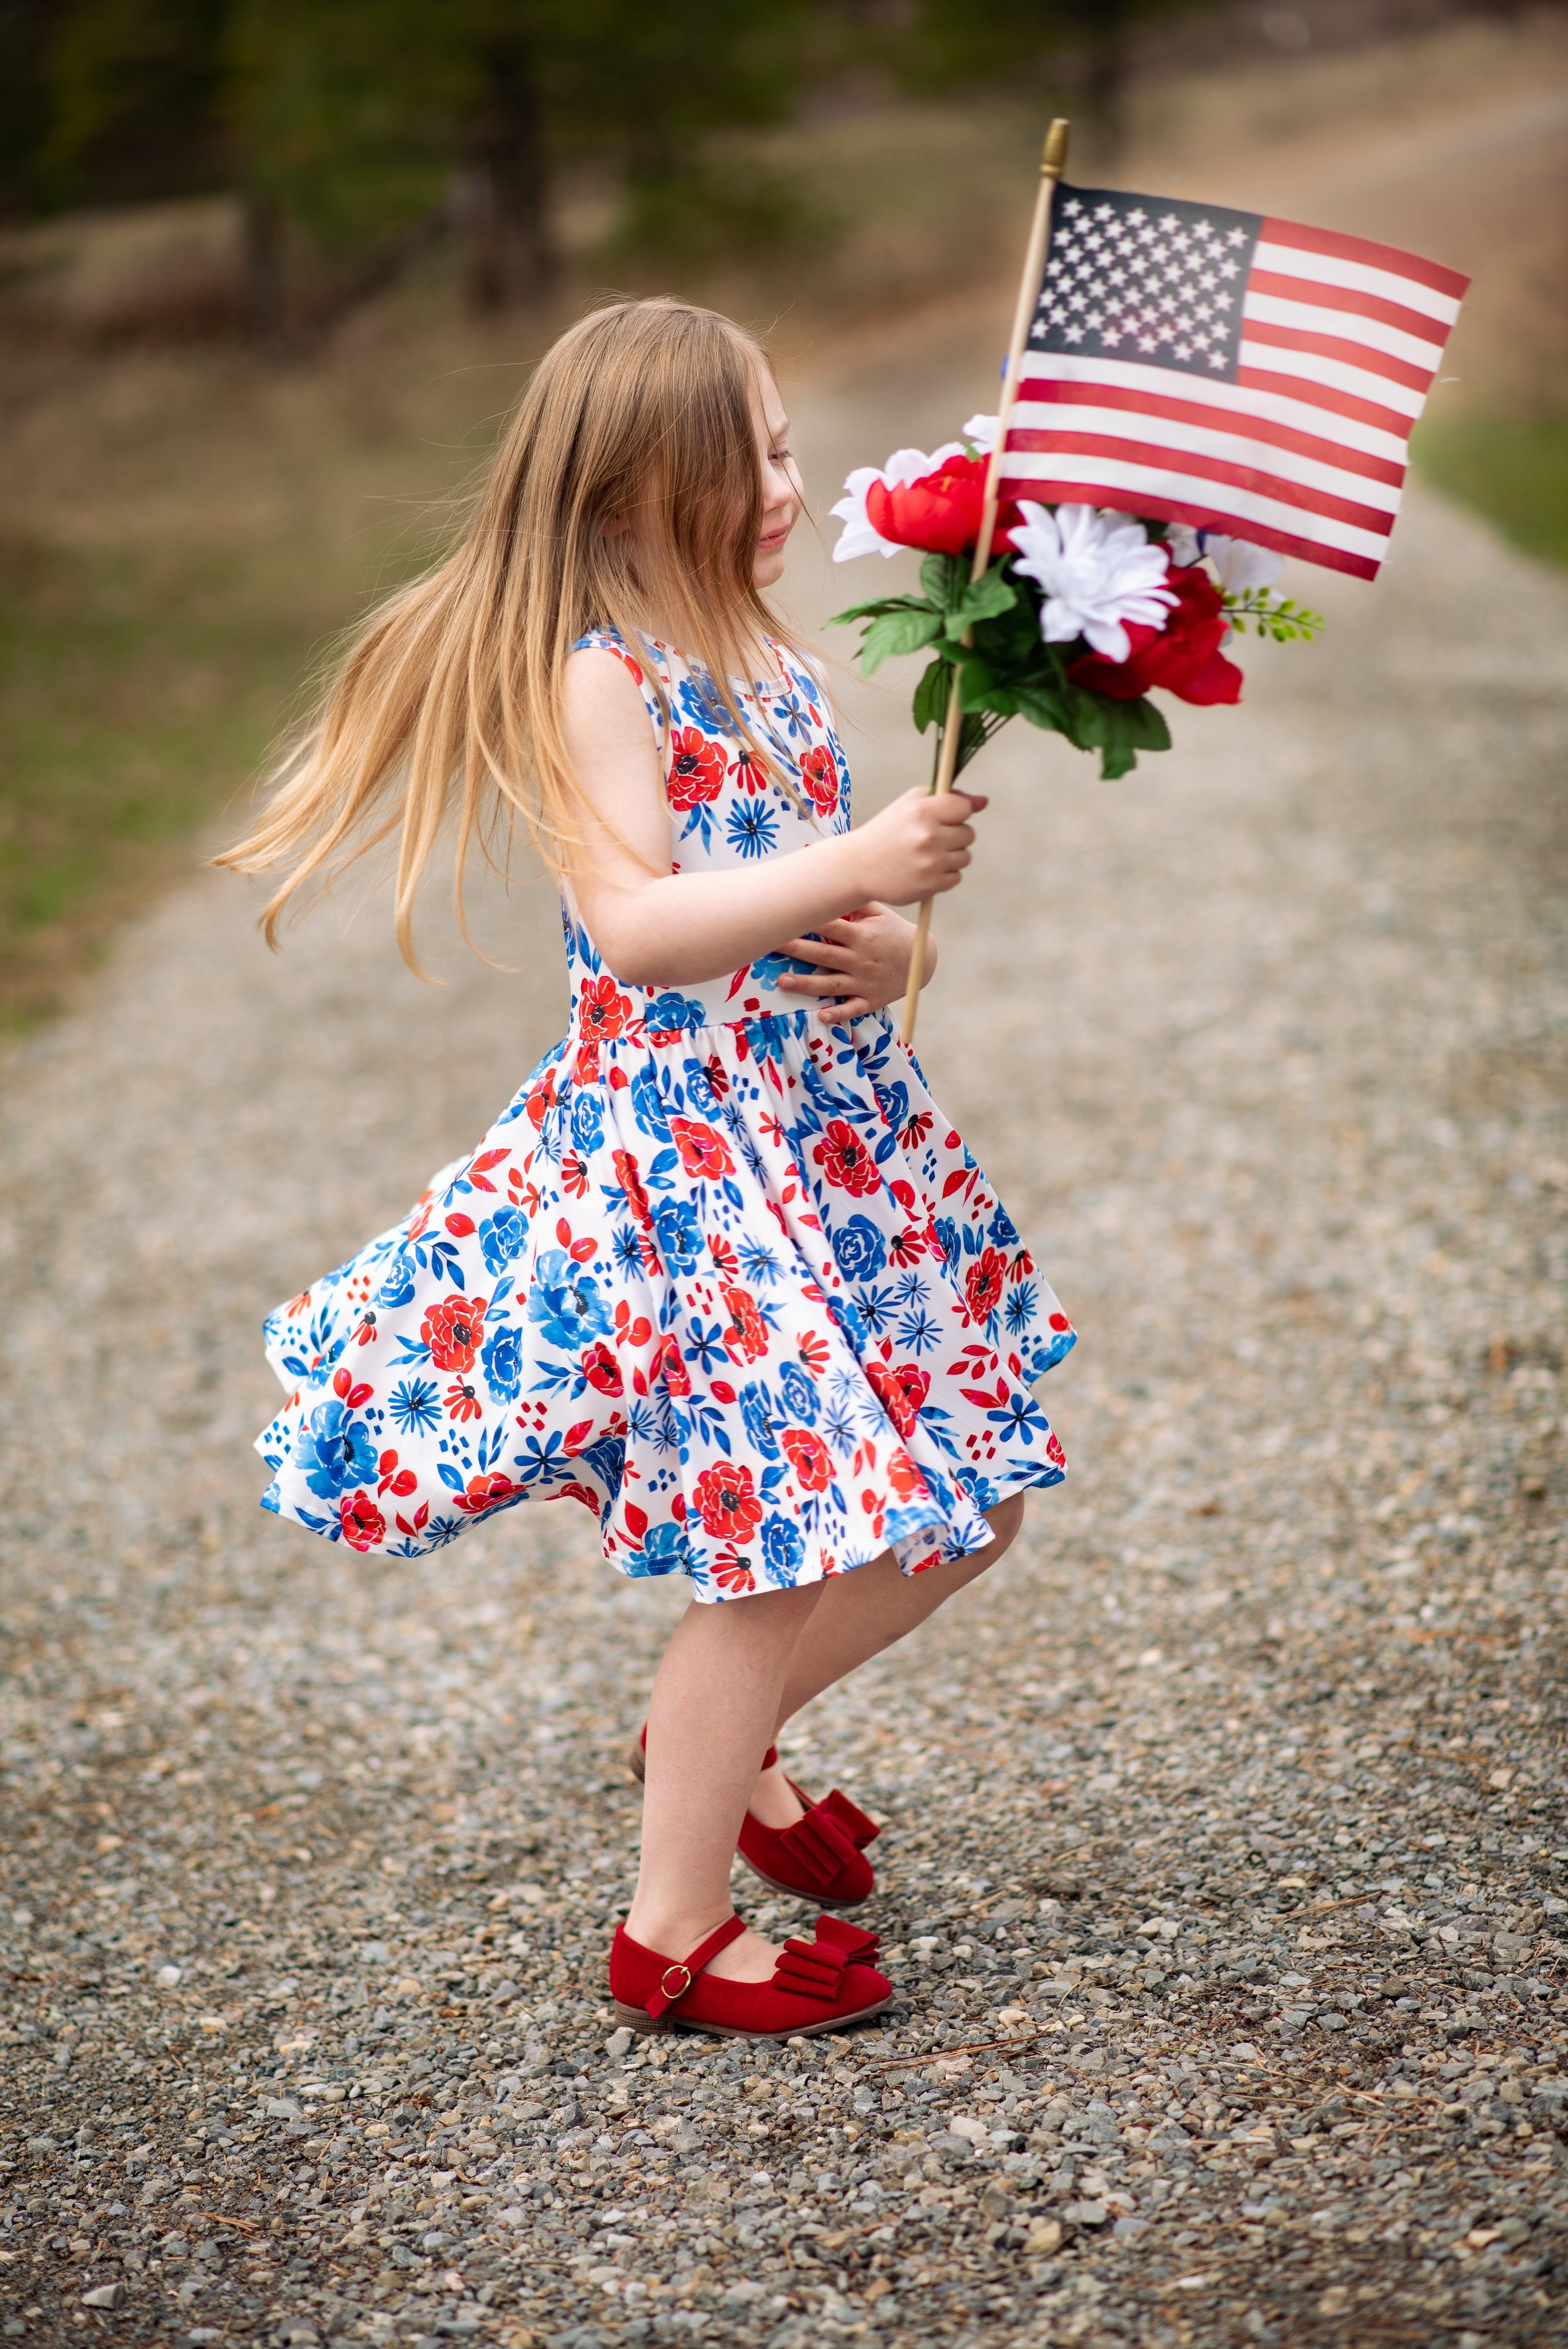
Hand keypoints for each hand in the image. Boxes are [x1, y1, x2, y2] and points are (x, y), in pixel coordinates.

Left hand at [774, 905, 936, 1022]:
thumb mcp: (880, 914)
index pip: (831, 927)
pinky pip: (853, 1009)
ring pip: (831, 983)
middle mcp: (861, 959)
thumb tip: (830, 885)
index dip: (808, 921)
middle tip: (770, 945)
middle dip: (797, 949)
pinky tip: (821, 1016)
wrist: (923, 961)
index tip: (784, 918)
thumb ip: (856, 903)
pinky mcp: (871, 1000)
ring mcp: (865, 982)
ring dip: (806, 984)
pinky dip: (838, 1013)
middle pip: (824, 954)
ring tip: (782, 981)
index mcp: (862, 935)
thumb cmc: (894, 933)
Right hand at [843, 786, 987, 906]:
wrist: (858, 866)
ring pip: (965, 857)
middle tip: (930, 839)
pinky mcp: (930, 886)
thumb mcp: (910, 804)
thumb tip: (983, 802)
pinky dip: (945, 875)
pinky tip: (924, 870)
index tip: (943, 818)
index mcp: (923, 811)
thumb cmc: (888, 831)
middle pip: (969, 834)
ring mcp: (930, 863)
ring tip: (926, 855)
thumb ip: (948, 798)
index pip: (965, 808)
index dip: (957, 813)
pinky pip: (956, 877)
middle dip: (954, 835)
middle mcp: (928, 836)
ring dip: (951, 856)